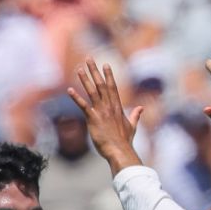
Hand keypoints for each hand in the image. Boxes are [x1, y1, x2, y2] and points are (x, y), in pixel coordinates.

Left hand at [67, 57, 144, 173]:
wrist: (120, 151)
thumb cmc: (125, 142)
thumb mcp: (132, 126)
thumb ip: (136, 115)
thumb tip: (141, 109)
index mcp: (118, 107)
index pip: (113, 87)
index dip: (109, 75)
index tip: (105, 64)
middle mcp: (109, 106)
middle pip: (102, 84)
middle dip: (95, 71)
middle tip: (89, 58)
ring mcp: (101, 112)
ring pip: (92, 91)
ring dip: (85, 79)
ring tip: (79, 69)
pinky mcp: (93, 119)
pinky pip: (83, 106)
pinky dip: (76, 98)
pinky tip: (69, 90)